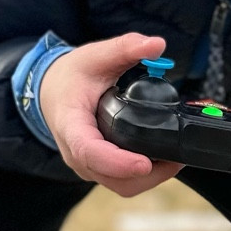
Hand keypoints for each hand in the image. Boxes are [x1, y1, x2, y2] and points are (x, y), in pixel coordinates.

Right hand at [38, 32, 181, 196]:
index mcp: (70, 126)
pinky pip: (123, 182)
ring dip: (151, 178)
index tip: (144, 162)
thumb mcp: (94, 56)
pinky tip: (165, 158)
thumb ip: (124, 48)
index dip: (118, 163)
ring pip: (121, 185)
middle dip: (148, 175)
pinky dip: (146, 176)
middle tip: (178, 155)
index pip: (89, 152)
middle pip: (113, 178)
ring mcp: (88, 165)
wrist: (52, 92)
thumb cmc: (71, 77)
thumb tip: (157, 45)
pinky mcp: (100, 169)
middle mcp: (76, 154)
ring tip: (176, 156)